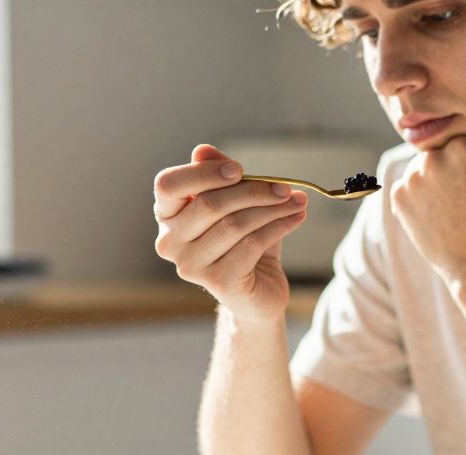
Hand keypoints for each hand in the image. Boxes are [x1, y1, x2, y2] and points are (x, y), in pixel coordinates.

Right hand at [153, 144, 309, 322]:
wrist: (258, 292)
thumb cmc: (243, 242)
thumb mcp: (234, 204)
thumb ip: (218, 177)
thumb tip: (202, 150)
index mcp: (167, 217)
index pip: (168, 185)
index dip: (204, 173)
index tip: (239, 169)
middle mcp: (170, 243)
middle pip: (209, 204)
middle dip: (252, 191)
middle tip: (285, 187)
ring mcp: (191, 266)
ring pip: (234, 224)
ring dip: (272, 208)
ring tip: (298, 201)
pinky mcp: (218, 282)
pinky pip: (251, 244)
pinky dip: (279, 227)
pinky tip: (297, 218)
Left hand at [389, 73, 465, 283]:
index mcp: (463, 145)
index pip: (465, 139)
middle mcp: (432, 158)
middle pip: (443, 152)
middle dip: (455, 169)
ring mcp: (411, 180)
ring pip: (425, 170)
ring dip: (437, 182)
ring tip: (456, 206)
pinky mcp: (397, 199)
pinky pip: (409, 187)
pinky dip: (420, 198)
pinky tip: (440, 214)